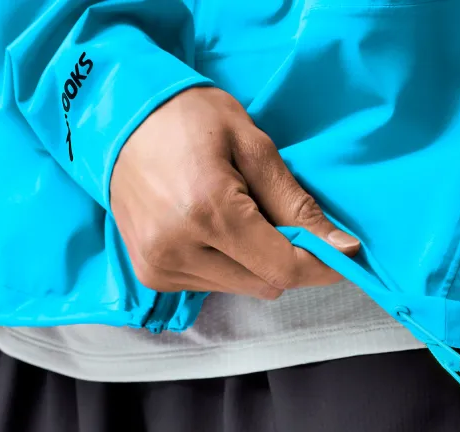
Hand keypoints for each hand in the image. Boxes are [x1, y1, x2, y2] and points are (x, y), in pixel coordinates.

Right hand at [110, 87, 358, 297]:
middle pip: (266, 283)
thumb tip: (342, 247)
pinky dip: (229, 263)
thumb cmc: (188, 118)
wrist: (116, 116)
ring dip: (256, 260)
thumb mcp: (253, 145)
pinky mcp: (150, 275)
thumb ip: (295, 202)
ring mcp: (159, 267)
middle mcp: (178, 250)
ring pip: (243, 287)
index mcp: (208, 212)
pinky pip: (214, 285)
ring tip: (237, 212)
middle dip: (287, 255)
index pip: (283, 267)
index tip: (343, 252)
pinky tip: (213, 226)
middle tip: (279, 213)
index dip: (321, 265)